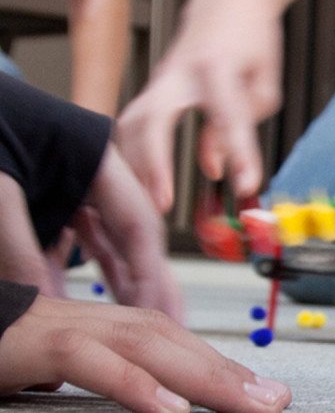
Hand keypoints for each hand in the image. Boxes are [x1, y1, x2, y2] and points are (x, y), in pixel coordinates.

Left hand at [0, 144, 183, 321]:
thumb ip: (19, 247)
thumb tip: (41, 303)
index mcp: (96, 158)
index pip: (139, 223)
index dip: (151, 273)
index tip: (158, 312)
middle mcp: (90, 175)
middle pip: (130, 238)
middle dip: (146, 284)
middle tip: (165, 325)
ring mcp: (66, 189)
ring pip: (103, 245)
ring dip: (116, 284)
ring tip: (130, 321)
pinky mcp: (42, 202)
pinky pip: (65, 246)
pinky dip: (69, 275)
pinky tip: (77, 304)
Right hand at [0, 295, 291, 411]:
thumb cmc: (16, 354)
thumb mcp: (80, 371)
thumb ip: (122, 379)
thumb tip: (167, 399)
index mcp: (116, 329)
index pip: (182, 347)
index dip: (225, 368)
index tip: (264, 393)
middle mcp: (105, 323)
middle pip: (179, 344)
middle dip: (229, 373)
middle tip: (274, 400)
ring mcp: (76, 329)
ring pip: (151, 347)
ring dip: (203, 376)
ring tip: (247, 404)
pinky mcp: (44, 345)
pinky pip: (96, 363)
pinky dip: (136, 384)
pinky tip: (170, 409)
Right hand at [116, 0, 284, 211]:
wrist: (229, 4)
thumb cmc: (251, 42)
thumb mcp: (263, 85)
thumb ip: (242, 127)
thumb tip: (217, 169)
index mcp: (219, 68)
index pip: (228, 117)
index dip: (238, 154)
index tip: (246, 185)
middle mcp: (181, 73)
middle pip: (154, 119)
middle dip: (154, 164)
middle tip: (162, 204)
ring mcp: (160, 79)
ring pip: (132, 124)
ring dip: (136, 167)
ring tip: (147, 207)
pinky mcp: (151, 89)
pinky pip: (131, 126)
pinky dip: (131, 156)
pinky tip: (140, 186)